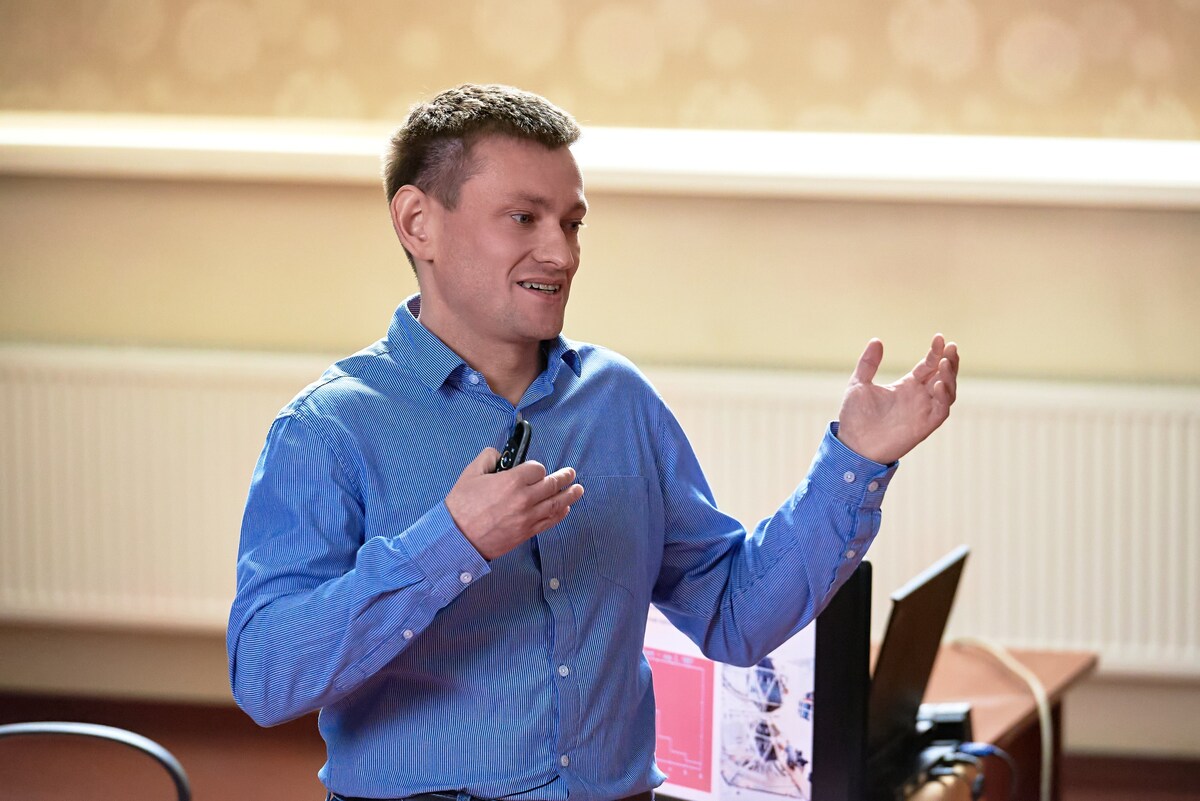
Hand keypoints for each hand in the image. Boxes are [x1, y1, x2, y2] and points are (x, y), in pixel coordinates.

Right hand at [444, 448, 584, 560]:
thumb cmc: (461, 506)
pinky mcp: (527, 533)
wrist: (457, 538)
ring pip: (556, 503)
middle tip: (570, 473)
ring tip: (578, 488)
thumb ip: (488, 457)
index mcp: (511, 481)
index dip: (536, 467)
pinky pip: (550, 521)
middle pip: (552, 484)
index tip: (533, 469)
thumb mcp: (471, 473)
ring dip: (570, 495)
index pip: (537, 469)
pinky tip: (566, 508)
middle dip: (563, 477)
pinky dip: (560, 514)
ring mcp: (528, 518)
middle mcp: (524, 499)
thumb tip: (500, 454)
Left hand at [836, 334, 958, 464]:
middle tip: (951, 347)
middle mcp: (919, 397)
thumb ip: (868, 363)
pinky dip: (944, 398)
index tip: (939, 337)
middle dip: (950, 361)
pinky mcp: (924, 426)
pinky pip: (941, 410)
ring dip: (950, 377)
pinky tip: (939, 384)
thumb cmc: (855, 417)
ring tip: (946, 362)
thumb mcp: (858, 384)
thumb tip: (876, 340)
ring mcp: (923, 411)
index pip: (928, 365)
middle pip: (943, 375)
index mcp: (907, 385)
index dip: (935, 352)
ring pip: (947, 391)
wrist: (852, 444)